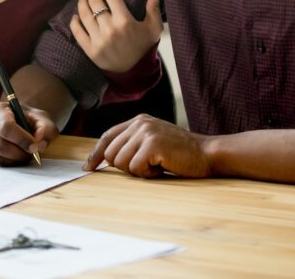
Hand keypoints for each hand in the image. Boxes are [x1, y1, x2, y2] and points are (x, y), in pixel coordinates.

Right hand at [0, 101, 58, 165]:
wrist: (15, 121)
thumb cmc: (28, 120)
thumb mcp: (42, 120)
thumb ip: (46, 130)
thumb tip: (38, 145)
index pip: (6, 127)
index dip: (23, 140)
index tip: (35, 147)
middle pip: (0, 145)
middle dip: (20, 153)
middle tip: (31, 153)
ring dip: (14, 160)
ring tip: (23, 153)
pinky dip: (5, 163)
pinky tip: (12, 155)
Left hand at [69, 0, 163, 72]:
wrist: (134, 71)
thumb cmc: (143, 46)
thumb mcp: (153, 28)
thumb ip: (154, 8)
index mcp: (125, 21)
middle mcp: (110, 29)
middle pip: (96, 4)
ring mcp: (98, 40)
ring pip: (85, 16)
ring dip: (82, 3)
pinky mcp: (90, 50)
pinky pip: (78, 32)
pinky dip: (74, 22)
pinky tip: (76, 16)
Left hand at [83, 114, 212, 178]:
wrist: (207, 153)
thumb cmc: (181, 153)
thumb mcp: (153, 141)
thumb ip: (133, 143)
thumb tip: (106, 158)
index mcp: (138, 121)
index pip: (108, 136)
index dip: (96, 153)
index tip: (88, 167)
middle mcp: (140, 123)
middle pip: (111, 153)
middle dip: (124, 167)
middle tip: (146, 167)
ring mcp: (146, 132)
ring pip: (120, 162)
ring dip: (137, 171)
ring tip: (156, 165)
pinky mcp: (152, 144)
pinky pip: (135, 168)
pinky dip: (147, 174)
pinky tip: (161, 168)